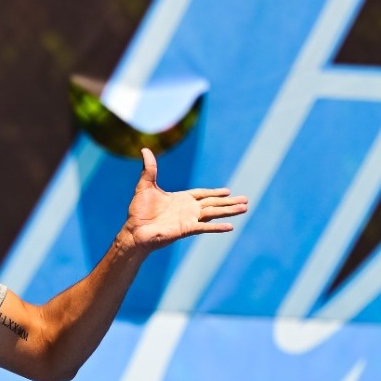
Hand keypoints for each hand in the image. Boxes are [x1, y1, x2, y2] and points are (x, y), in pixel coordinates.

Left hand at [118, 148, 247, 253]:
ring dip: (229, 210)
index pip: (202, 194)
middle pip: (213, 203)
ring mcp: (188, 219)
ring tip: (245, 208)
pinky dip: (217, 226)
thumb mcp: (145, 186)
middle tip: (246, 200)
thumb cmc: (138, 212)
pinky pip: (205, 227)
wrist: (134, 231)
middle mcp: (187, 209)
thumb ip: (149, 168)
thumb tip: (144, 149)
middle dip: (229, 202)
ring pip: (214, 212)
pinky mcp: (186, 229)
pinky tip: (231, 226)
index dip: (215, 193)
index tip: (228, 191)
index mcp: (181, 199)